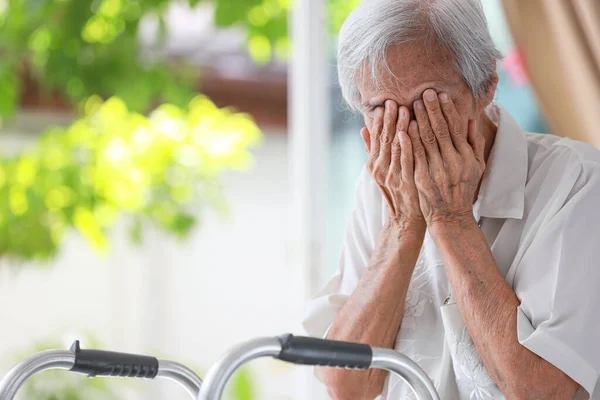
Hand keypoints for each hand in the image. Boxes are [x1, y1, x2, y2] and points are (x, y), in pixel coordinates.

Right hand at [361, 100, 423, 229]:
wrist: (405, 217)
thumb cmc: (398, 191)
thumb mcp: (382, 170)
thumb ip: (372, 150)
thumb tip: (363, 128)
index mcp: (374, 164)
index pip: (376, 137)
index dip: (380, 120)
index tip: (385, 103)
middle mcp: (379, 169)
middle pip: (384, 139)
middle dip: (389, 119)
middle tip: (393, 101)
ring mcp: (391, 175)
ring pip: (394, 146)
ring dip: (398, 126)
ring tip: (403, 109)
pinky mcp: (404, 182)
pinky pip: (405, 159)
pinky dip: (406, 144)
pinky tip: (409, 130)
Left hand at [408, 89, 484, 226]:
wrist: (450, 216)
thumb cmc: (463, 188)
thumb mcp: (476, 166)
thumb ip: (474, 142)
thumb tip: (470, 119)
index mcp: (466, 156)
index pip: (456, 128)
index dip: (448, 110)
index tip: (441, 95)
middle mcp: (452, 161)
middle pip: (440, 130)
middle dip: (431, 110)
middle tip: (424, 93)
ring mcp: (436, 170)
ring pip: (426, 140)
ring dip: (418, 120)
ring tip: (412, 104)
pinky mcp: (421, 178)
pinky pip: (415, 155)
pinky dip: (410, 140)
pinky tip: (405, 127)